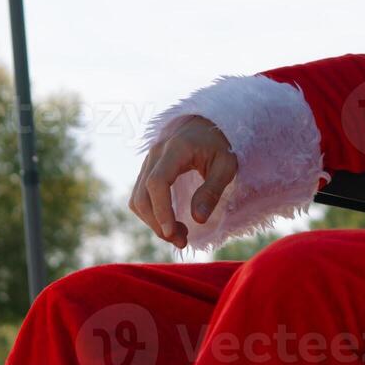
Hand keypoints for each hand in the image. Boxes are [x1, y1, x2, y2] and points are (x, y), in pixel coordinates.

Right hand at [130, 116, 237, 248]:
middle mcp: (155, 154)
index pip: (157, 182)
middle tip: (182, 241)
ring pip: (137, 198)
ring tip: (179, 235)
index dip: (161, 210)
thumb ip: (212, 190)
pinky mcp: (147, 170)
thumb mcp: (226, 165)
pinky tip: (170, 222)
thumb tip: (197, 219)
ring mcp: (148, 161)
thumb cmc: (220, 143)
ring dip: (153, 222)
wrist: (207, 123)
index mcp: (175, 149)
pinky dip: (151, 214)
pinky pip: (140, 196)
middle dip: (158, 223)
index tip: (173, 233)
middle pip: (143, 195)